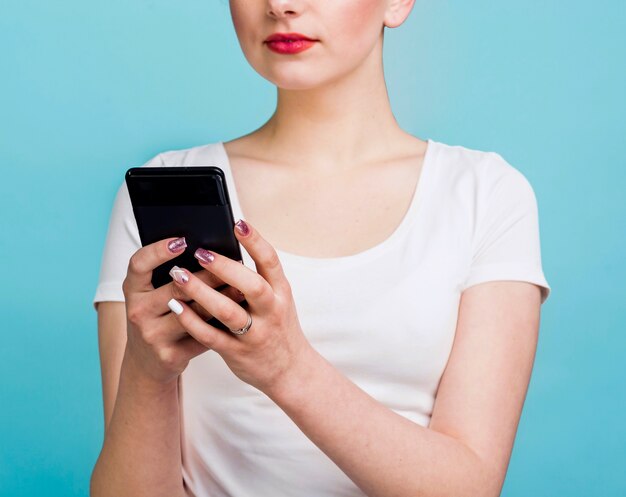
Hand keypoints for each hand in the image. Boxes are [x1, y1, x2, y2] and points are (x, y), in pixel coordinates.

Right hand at [121, 236, 244, 383]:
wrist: (147, 363)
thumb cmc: (158, 317)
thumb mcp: (154, 295)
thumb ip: (173, 276)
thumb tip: (210, 252)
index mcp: (133, 289)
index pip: (139, 264)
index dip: (159, 250)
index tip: (182, 240)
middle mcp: (138, 311)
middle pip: (177, 288)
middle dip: (210, 275)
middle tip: (235, 261)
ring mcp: (152, 335)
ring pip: (194, 312)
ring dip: (222, 298)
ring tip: (243, 287)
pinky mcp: (170, 355)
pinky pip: (202, 335)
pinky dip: (222, 324)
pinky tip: (239, 313)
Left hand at [167, 219, 313, 393]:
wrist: (290, 370)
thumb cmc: (278, 326)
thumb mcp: (279, 299)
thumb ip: (258, 278)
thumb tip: (226, 250)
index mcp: (281, 291)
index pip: (271, 261)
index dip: (255, 241)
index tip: (237, 223)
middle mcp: (271, 311)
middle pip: (250, 285)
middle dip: (224, 267)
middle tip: (200, 253)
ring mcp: (255, 333)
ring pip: (227, 311)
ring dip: (201, 292)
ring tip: (178, 276)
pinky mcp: (237, 352)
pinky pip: (211, 337)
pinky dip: (192, 321)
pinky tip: (177, 307)